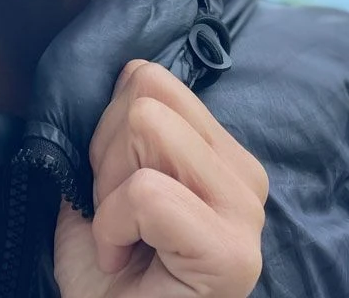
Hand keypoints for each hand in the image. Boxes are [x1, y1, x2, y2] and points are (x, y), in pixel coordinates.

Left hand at [54, 60, 267, 297]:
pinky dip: (111, 227)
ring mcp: (246, 211)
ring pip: (145, 125)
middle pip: (146, 95)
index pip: (151, 77)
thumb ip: (118, 128)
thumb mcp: (102, 183)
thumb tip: (116, 75)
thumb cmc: (107, 272)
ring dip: (109, 188)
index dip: (108, 127)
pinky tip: (121, 261)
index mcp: (219, 151)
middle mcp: (245, 173)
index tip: (112, 186)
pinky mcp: (233, 252)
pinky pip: (145, 192)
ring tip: (123, 235)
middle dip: (106, 154)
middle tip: (116, 215)